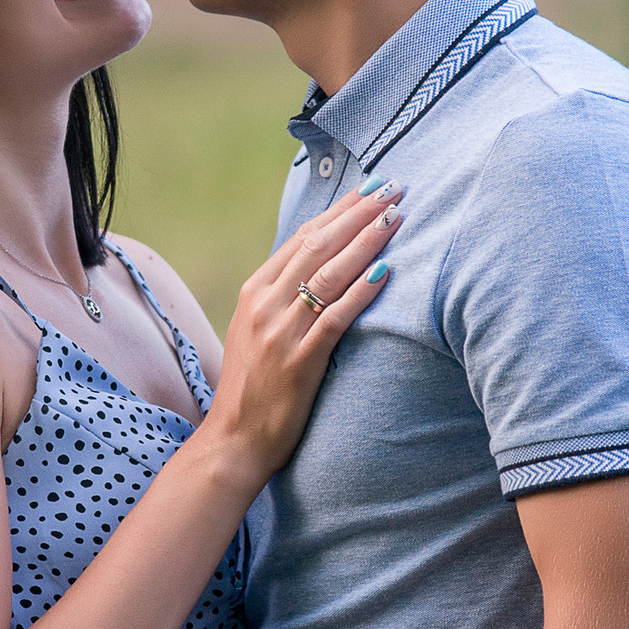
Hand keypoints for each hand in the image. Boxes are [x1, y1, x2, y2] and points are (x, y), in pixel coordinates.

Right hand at [199, 179, 402, 480]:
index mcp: (255, 291)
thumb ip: (283, 300)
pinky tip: (385, 273)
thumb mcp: (258, 332)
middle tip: (393, 187)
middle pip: (317, 245)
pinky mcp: (299, 361)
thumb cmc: (254, 389)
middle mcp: (264, 304)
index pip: (303, 237)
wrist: (233, 441)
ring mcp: (280, 331)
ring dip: (365, 242)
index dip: (340, 210)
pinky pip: (335, 317)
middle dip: (358, 213)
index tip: (370, 188)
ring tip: (396, 217)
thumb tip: (321, 271)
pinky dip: (361, 292)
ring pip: (328, 274)